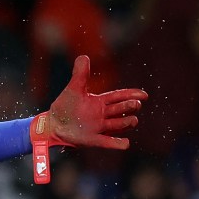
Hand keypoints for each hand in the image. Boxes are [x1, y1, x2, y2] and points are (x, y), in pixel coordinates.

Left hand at [29, 55, 147, 183]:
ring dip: (126, 122)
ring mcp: (99, 128)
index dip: (132, 95)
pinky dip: (117, 143)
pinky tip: (125, 142)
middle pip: (121, 109)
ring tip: (133, 120)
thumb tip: (84, 56)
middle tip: (136, 104)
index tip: (144, 95)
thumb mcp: (74, 89)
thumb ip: (80, 74)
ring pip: (118, 125)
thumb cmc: (65, 106)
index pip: (119, 97)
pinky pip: (107, 142)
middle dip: (129, 107)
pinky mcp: (93, 140)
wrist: (53, 123)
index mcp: (100, 102)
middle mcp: (102, 115)